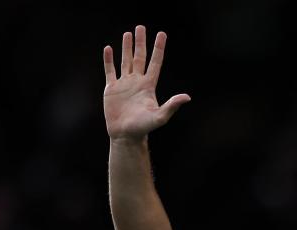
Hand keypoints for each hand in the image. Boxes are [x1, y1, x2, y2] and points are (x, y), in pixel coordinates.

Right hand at [103, 25, 189, 141]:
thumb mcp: (160, 116)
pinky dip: (109, 60)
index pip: (155, 63)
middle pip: (140, 57)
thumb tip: (187, 97)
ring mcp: (124, 84)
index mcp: (148, 86)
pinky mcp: (111, 89)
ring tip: (128, 34)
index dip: (158, 48)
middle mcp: (137, 82)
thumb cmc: (144, 128)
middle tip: (141, 27)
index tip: (161, 34)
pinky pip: (110, 71)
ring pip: (126, 61)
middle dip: (141, 42)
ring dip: (126, 47)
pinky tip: (109, 49)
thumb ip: (172, 106)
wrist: (126, 135)